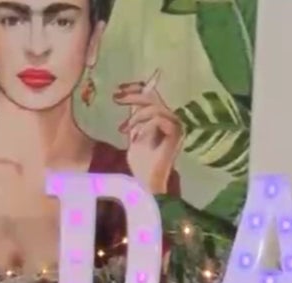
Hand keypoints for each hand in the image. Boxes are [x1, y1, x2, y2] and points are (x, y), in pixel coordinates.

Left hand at [114, 80, 182, 195]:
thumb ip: (134, 118)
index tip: (117, 91)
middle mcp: (171, 119)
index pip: (151, 95)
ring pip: (154, 107)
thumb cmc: (141, 165)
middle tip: (115, 98)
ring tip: (124, 130)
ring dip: (136, 117)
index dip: (135, 89)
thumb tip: (126, 96)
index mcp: (162, 118)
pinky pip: (158, 119)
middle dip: (132, 95)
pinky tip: (135, 137)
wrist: (149, 184)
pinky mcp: (176, 132)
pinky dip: (144, 126)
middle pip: (152, 97)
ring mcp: (175, 125)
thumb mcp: (133, 135)